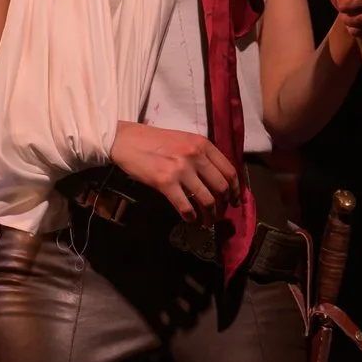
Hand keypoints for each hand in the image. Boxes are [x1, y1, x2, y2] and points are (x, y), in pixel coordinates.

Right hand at [110, 122, 238, 222]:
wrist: (126, 141)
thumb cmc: (154, 141)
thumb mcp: (184, 140)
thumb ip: (201, 155)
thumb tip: (216, 178)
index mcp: (202, 144)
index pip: (229, 170)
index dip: (235, 190)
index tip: (235, 201)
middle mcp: (195, 155)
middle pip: (221, 187)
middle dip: (224, 205)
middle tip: (220, 214)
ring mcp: (181, 169)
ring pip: (207, 200)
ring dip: (210, 215)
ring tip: (207, 221)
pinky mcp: (166, 182)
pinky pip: (186, 206)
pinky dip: (191, 217)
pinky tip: (191, 220)